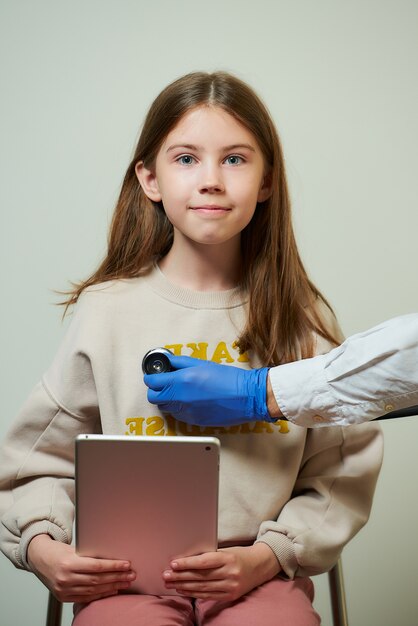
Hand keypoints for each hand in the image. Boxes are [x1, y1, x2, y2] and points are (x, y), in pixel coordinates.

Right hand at [27, 534, 135, 602]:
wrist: (39, 559)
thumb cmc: (58, 551)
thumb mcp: (74, 548)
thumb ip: (89, 555)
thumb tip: (112, 557)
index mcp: (69, 563)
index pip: (97, 566)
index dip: (113, 566)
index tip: (126, 564)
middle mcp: (66, 578)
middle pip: (97, 579)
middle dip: (117, 577)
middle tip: (131, 575)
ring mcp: (64, 589)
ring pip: (93, 590)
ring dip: (112, 587)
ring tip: (125, 583)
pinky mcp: (63, 597)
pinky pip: (86, 598)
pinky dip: (100, 594)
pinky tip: (111, 590)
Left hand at [144, 356, 273, 425]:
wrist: (246, 396)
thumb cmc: (228, 379)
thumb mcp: (202, 363)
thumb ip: (180, 362)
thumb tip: (167, 360)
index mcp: (181, 380)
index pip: (152, 382)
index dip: (151, 377)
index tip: (154, 375)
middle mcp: (180, 398)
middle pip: (154, 397)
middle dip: (156, 390)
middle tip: (165, 384)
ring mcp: (185, 411)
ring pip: (164, 408)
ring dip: (167, 399)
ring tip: (180, 392)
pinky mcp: (193, 421)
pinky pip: (178, 415)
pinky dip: (179, 408)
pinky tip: (191, 401)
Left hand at [162, 544, 280, 600]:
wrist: (260, 566)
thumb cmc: (239, 555)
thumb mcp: (226, 551)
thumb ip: (210, 555)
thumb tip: (187, 559)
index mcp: (228, 558)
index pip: (204, 562)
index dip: (187, 563)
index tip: (173, 564)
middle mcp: (230, 573)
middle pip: (200, 576)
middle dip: (181, 576)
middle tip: (166, 575)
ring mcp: (230, 586)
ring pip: (202, 587)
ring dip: (184, 586)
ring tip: (170, 583)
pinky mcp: (230, 596)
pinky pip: (208, 595)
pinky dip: (194, 593)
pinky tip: (183, 590)